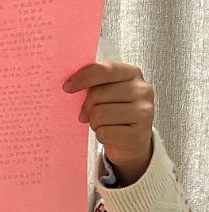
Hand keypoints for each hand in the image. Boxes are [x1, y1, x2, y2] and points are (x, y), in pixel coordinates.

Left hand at [63, 62, 153, 184]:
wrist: (132, 141)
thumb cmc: (115, 112)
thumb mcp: (108, 91)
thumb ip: (95, 82)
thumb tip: (70, 84)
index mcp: (133, 74)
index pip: (104, 70)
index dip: (83, 78)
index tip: (67, 87)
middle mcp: (143, 90)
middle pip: (98, 95)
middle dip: (87, 107)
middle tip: (88, 114)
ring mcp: (144, 113)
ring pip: (99, 115)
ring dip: (94, 122)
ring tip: (102, 124)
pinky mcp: (139, 134)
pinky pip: (104, 133)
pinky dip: (100, 135)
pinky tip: (109, 135)